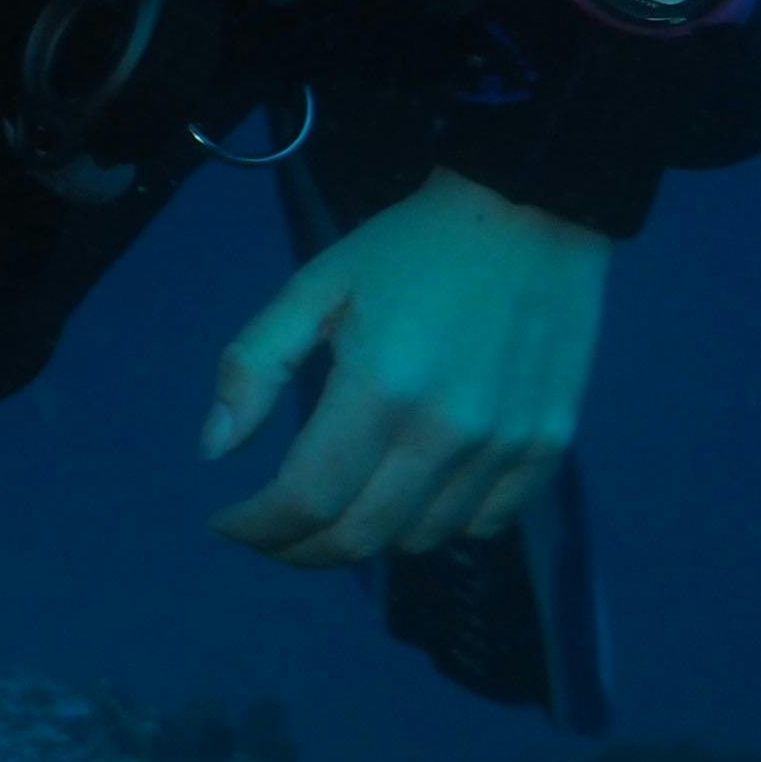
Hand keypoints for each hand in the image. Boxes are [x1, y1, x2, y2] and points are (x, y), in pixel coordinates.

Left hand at [203, 167, 609, 564]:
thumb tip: (213, 450)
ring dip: (365, 538)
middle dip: (299, 549)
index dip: (258, 528)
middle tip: (269, 533)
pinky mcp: (548, 448)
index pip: (307, 500)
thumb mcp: (311, 289)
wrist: (531, 212)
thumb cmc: (409, 249)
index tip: (226, 523)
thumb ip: (253, 367)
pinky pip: (484, 524)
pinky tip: (406, 496)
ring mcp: (507, 447)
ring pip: (420, 539)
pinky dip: (436, 526)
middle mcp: (448, 434)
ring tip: (333, 507)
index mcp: (380, 391)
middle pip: (362, 537)